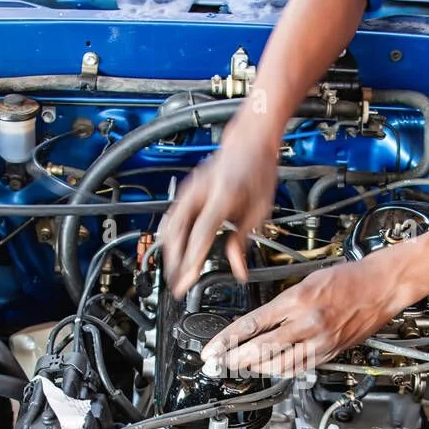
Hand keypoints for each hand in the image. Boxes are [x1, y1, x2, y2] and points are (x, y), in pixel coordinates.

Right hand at [158, 133, 278, 296]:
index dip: (192, 260)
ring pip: (170, 225)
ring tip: (174, 273)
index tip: (186, 281)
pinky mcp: (185, 190)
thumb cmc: (257, 171)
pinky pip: (171, 218)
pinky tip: (172, 251)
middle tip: (178, 285)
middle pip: (178, 232)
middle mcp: (200, 191)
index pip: (201, 234)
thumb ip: (243, 242)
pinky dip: (169, 237)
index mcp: (223, 195)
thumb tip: (238, 270)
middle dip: (175, 262)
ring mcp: (189, 189)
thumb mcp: (259, 210)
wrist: (249, 143)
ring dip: (170, 252)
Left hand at [201, 254, 415, 376]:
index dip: (227, 341)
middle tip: (220, 363)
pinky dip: (280, 370)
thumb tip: (255, 324)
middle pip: (261, 350)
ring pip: (279, 365)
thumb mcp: (306, 282)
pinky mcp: (331, 352)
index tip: (212, 350)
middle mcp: (308, 324)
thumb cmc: (347, 278)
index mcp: (298, 300)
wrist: (381, 286)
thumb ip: (281, 305)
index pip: (252, 325)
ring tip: (241, 366)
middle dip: (235, 359)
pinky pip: (299, 368)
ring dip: (256, 368)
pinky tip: (270, 368)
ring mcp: (321, 341)